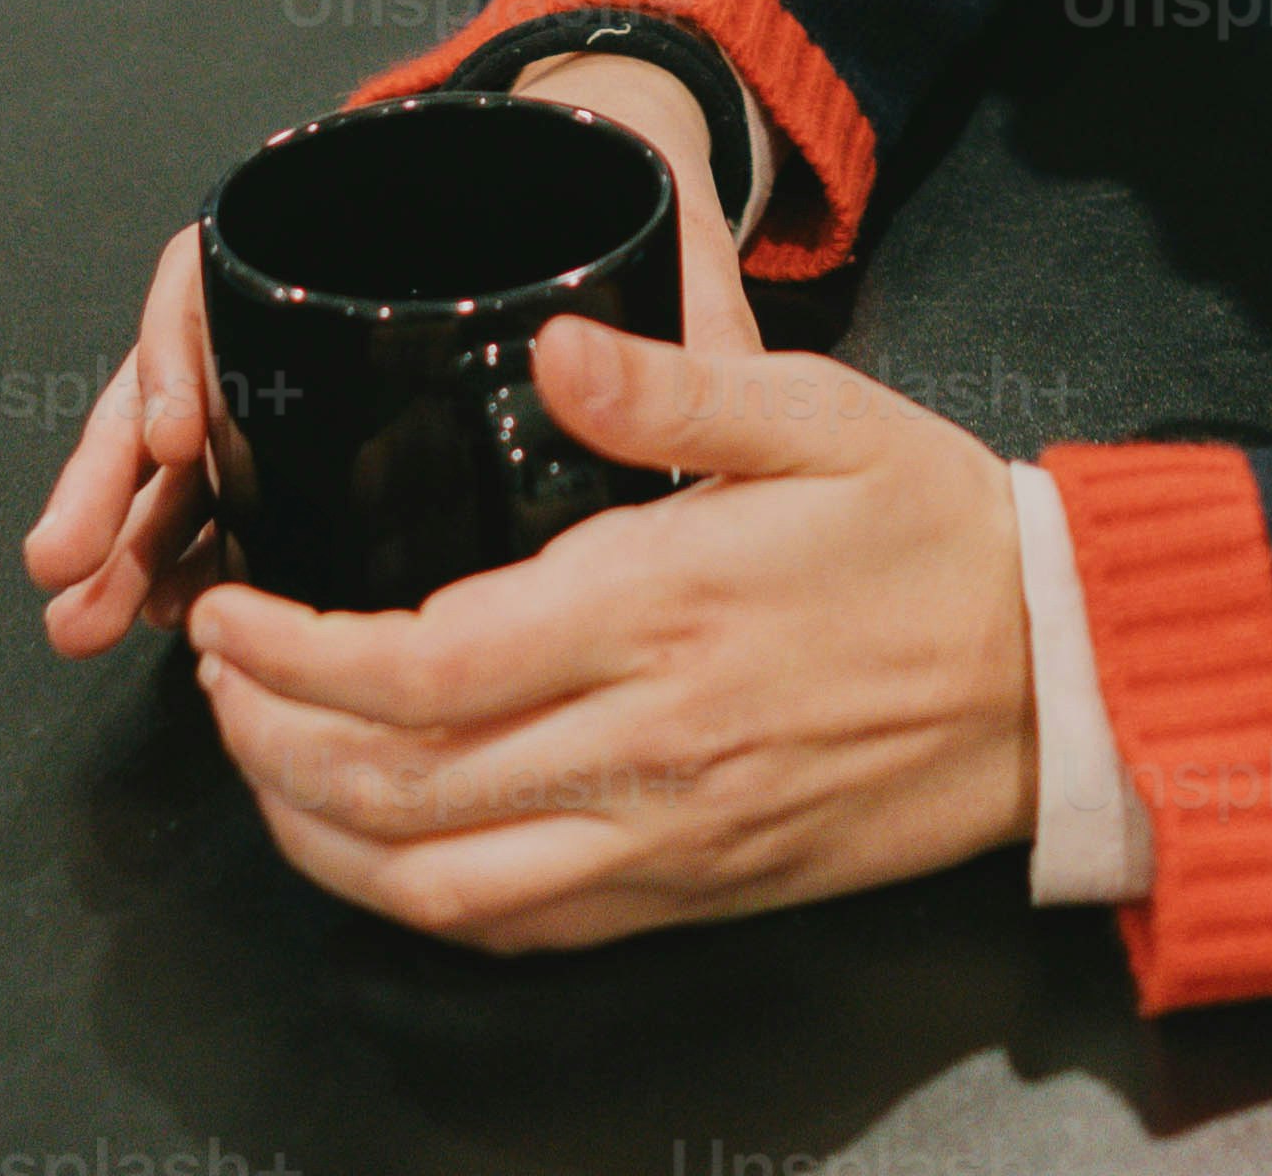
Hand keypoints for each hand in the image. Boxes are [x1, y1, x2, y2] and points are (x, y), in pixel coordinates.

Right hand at [18, 60, 751, 660]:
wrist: (616, 216)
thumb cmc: (622, 234)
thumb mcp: (654, 260)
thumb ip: (675, 316)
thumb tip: (693, 352)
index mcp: (363, 246)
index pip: (231, 279)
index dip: (190, 350)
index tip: (184, 433)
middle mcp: (313, 309)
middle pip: (182, 377)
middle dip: (116, 478)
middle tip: (72, 565)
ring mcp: (303, 381)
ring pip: (181, 452)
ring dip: (125, 533)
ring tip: (84, 613)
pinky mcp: (314, 455)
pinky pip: (219, 499)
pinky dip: (174, 555)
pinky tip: (154, 617)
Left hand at [186, 317, 1036, 947]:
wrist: (1054, 681)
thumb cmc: (933, 535)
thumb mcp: (817, 413)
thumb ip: (671, 382)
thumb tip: (554, 341)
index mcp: (660, 612)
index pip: (422, 669)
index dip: (295, 658)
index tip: (233, 616)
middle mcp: (647, 747)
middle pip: (400, 791)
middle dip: (271, 744)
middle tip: (217, 683)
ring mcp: (667, 838)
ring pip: (440, 887)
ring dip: (323, 838)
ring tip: (266, 764)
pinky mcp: (690, 891)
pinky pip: (522, 930)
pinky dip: (419, 899)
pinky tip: (378, 844)